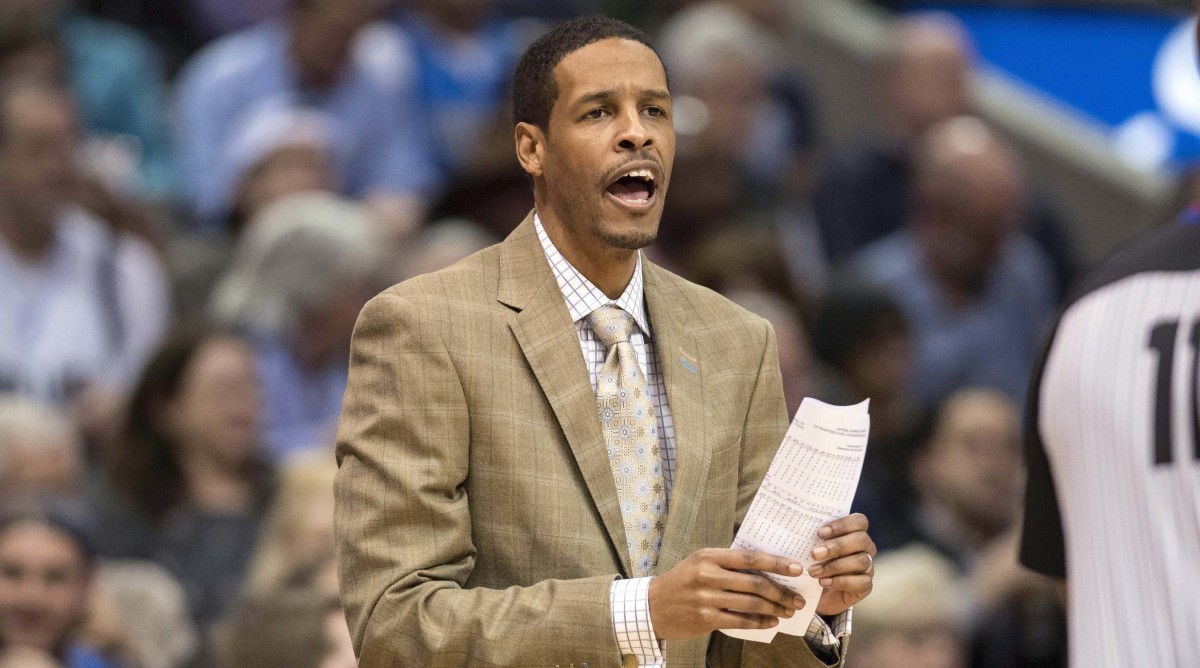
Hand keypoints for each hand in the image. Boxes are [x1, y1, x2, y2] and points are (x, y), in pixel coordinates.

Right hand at [648, 548, 805, 639]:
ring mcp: (706, 598)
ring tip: (788, 611)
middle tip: (798, 599)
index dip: (776, 563)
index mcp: (709, 556)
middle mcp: (707, 575)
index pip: (750, 558)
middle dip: (782, 592)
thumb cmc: (682, 582)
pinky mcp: (705, 618)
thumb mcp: (699, 563)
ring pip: (751, 603)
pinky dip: (759, 622)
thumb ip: (727, 564)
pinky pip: (740, 621)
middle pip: (755, 582)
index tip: (796, 569)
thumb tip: (765, 569)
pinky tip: (770, 622)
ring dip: (774, 608)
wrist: (652, 606)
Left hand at [806, 513, 875, 614]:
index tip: (820, 533)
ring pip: (861, 561)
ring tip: (813, 571)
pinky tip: (823, 582)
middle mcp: (865, 548)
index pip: (859, 521)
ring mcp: (868, 567)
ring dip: (835, 566)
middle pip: (861, 540)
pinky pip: (861, 582)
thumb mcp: (810, 548)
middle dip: (837, 546)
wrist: (813, 592)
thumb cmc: (812, 562)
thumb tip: (801, 524)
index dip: (842, 525)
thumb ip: (811, 536)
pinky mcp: (866, 586)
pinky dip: (840, 582)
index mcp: (854, 533)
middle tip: (814, 553)